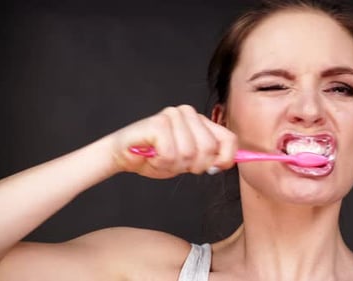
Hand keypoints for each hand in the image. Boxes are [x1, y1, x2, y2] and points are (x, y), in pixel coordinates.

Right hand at [110, 105, 236, 178]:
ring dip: (173, 166)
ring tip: (161, 158)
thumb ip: (210, 157)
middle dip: (192, 165)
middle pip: (208, 150)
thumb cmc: (156, 157)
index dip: (225, 159)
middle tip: (175, 162)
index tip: (214, 168)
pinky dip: (161, 163)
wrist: (123, 156)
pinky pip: (171, 155)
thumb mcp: (190, 160)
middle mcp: (188, 113)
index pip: (228, 139)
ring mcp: (173, 116)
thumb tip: (229, 161)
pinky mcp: (159, 123)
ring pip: (189, 154)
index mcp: (200, 120)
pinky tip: (152, 155)